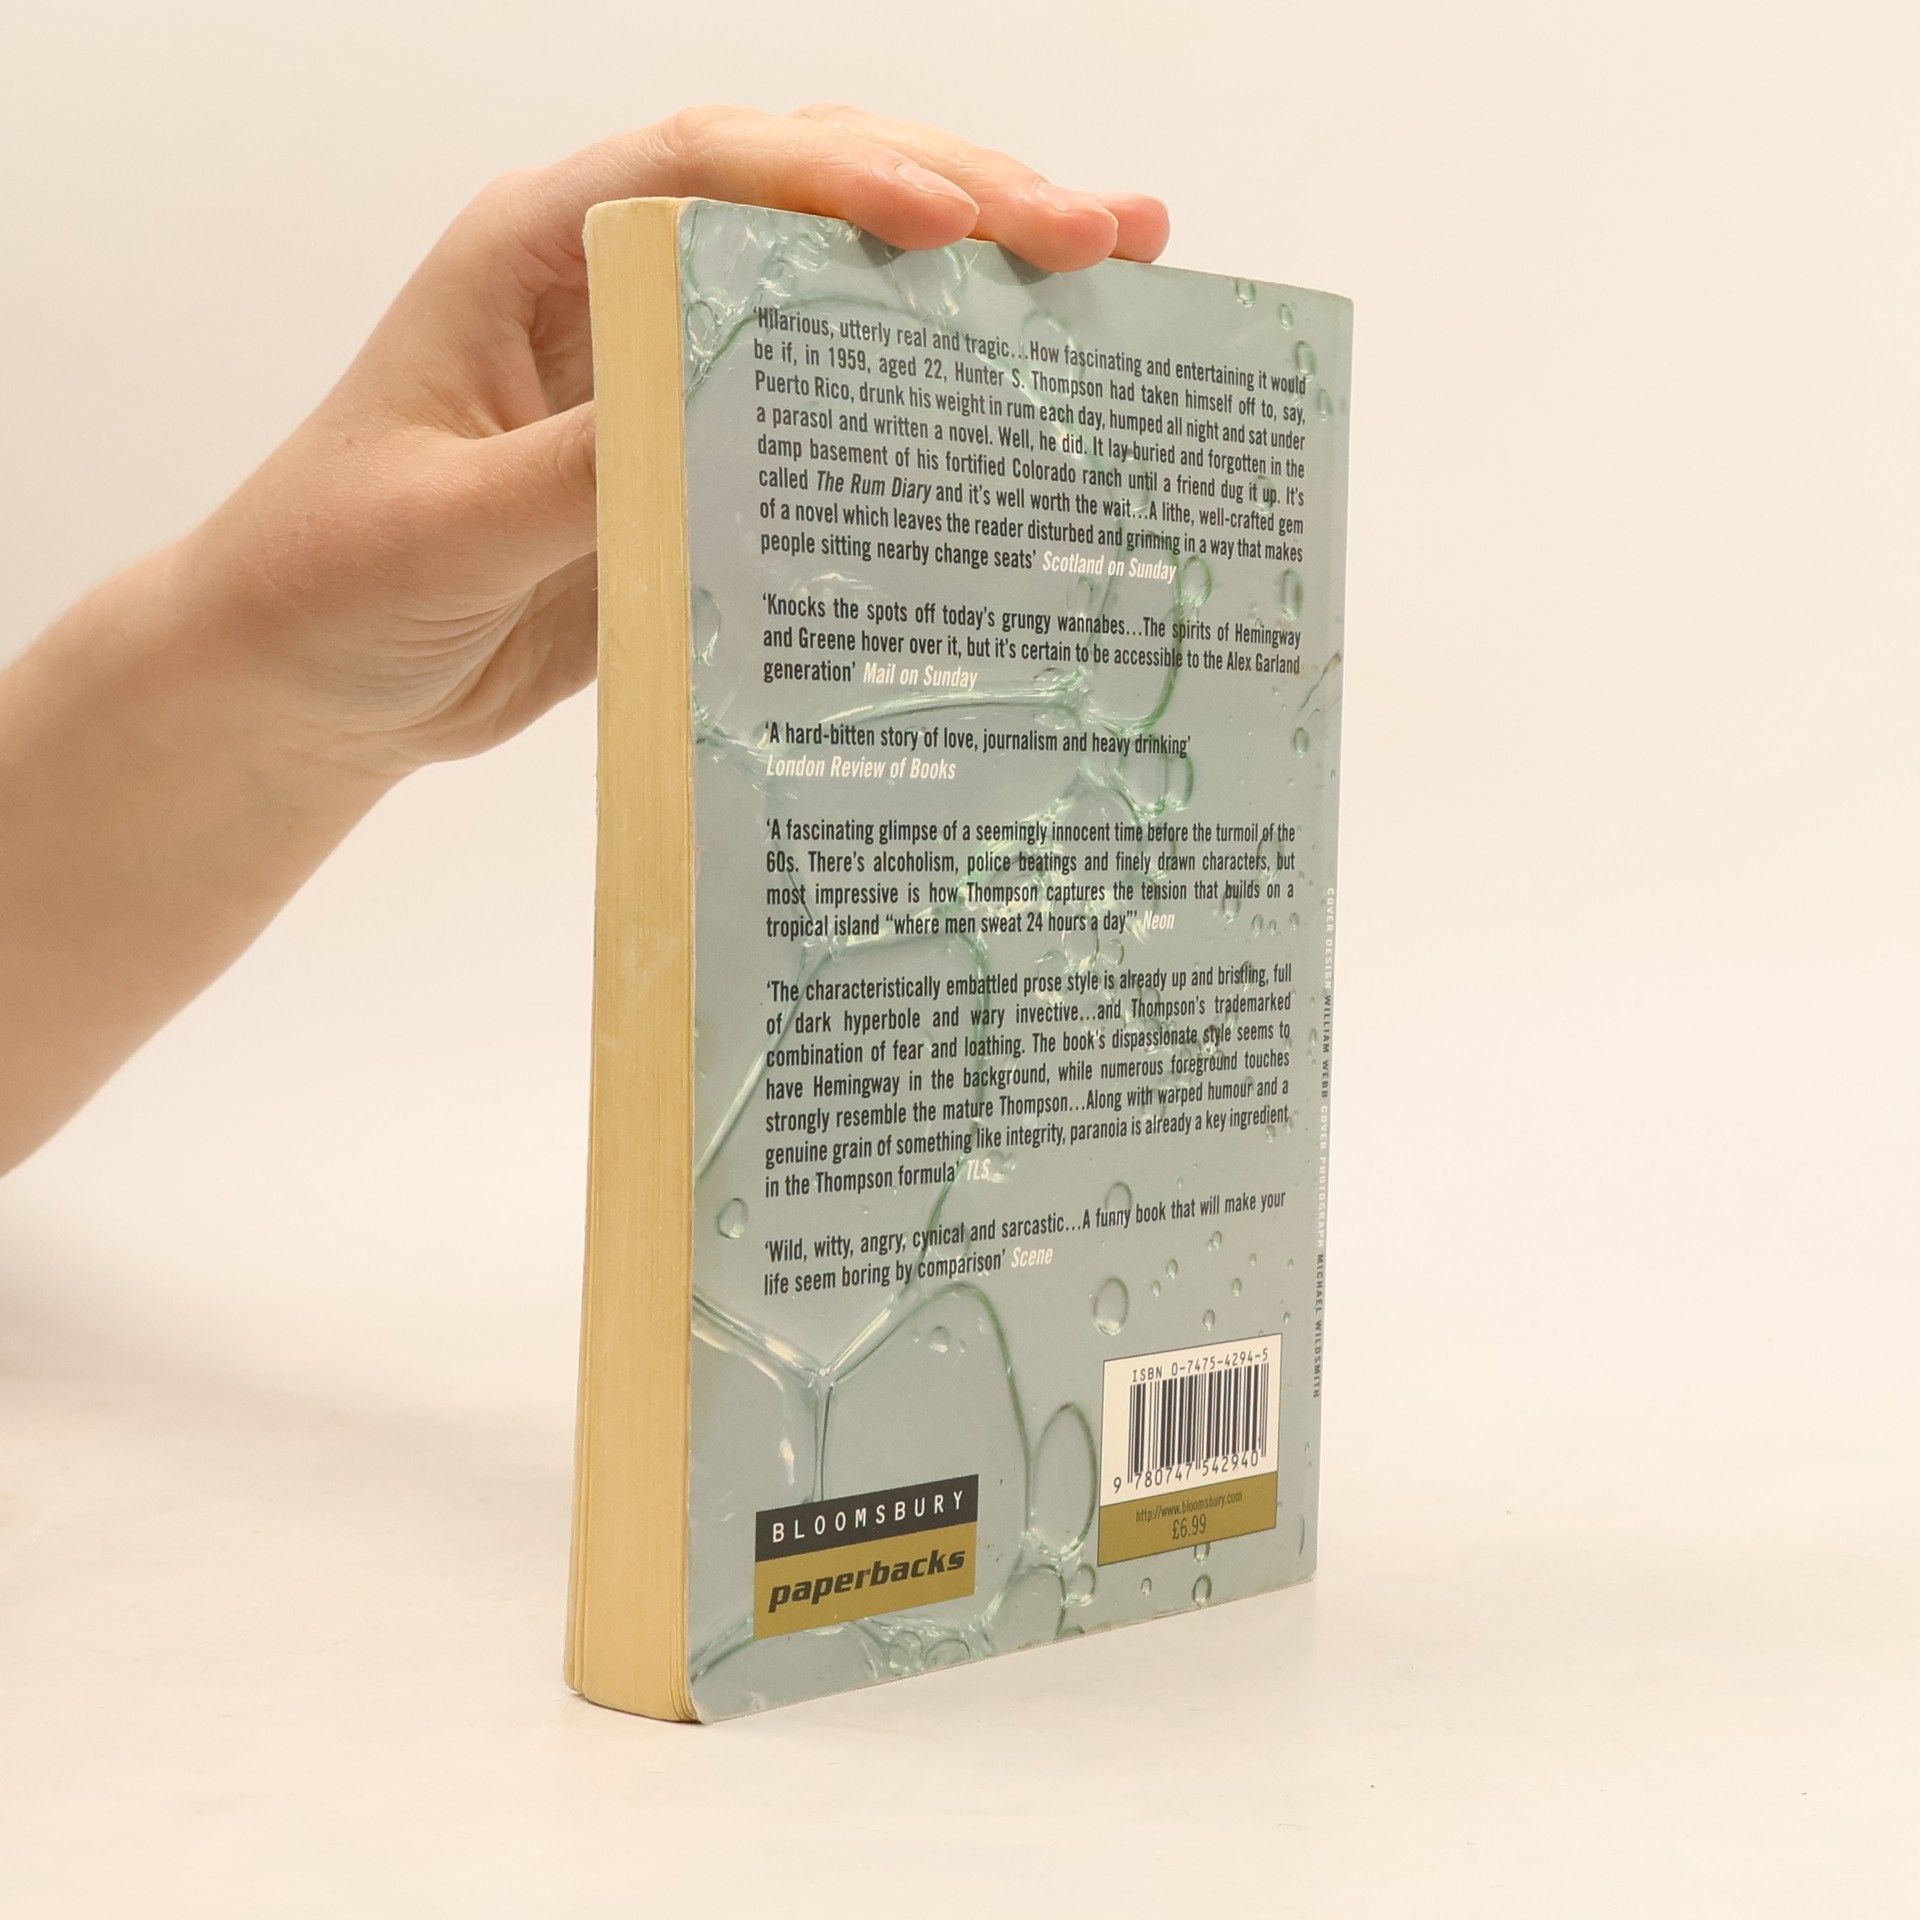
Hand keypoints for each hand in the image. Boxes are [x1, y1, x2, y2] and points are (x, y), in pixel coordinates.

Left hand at [186, 105, 1171, 781]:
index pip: (704, 172)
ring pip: (839, 288)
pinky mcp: (702, 460)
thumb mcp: (440, 527)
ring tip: (1114, 268)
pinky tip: (1023, 397)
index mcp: (534, 255)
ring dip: (975, 277)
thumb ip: (575, 468)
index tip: (954, 226)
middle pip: (805, 197)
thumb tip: (720, 416)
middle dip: (961, 199)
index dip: (838, 180)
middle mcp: (616, 288)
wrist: (310, 681)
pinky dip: (928, 394)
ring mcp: (670, 371)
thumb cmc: (329, 582)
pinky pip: (830, 410)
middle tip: (1104, 231)